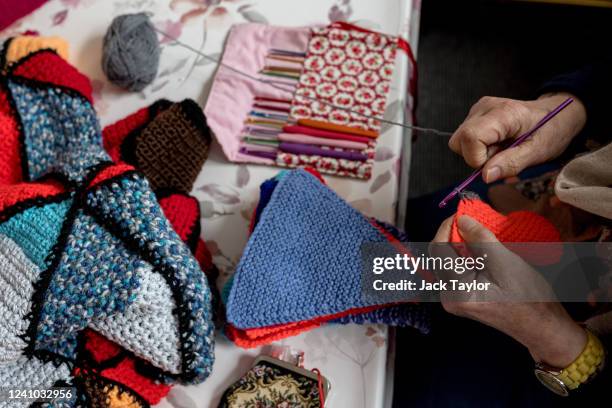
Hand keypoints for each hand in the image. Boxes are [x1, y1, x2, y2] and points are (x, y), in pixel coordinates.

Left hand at [432, 215, 586, 367]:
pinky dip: (467, 255)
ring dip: (462, 244)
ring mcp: (454, 298)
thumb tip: (461, 219)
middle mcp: (449, 297)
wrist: (541, 325)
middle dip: (455, 235)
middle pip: (441, 255)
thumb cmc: (530, 298)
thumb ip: (481, 240)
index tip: (462, 213)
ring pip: (449, 260)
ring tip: (481, 234)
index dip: (447, 227)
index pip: (438, 250)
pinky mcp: (462, 296)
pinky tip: (483, 251)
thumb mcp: (506, 262)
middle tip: (474, 220)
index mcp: (457, 292)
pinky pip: (457, 268)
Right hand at [449, 92, 586, 182]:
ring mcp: (478, 109)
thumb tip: (485, 176)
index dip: (478, 158)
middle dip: (475, 157)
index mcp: (503, 114)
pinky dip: (479, 147)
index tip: (497, 163)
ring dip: (478, 153)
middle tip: (501, 156)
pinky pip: (465, 138)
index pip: (470, 137)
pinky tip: (498, 143)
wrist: (558, 113)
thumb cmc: (551, 131)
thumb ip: (511, 164)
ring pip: (459, 142)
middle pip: (458, 141)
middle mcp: (485, 107)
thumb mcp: (538, 152)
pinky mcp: (476, 114)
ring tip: (503, 149)